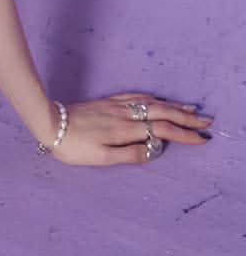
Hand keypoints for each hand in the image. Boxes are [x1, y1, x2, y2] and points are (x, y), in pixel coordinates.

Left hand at [42, 91, 213, 165]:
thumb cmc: (73, 146)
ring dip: (173, 106)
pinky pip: (136, 97)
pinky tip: (157, 99)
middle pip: (162, 112)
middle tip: (206, 120)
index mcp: (125, 130)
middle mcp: (124, 114)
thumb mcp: (101, 158)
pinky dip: (153, 98)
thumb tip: (153, 150)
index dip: (184, 134)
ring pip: (151, 102)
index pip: (162, 130)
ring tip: (190, 109)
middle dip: (186, 117)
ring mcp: (116, 106)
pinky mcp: (107, 102)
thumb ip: (129, 155)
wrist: (49, 122)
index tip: (202, 138)